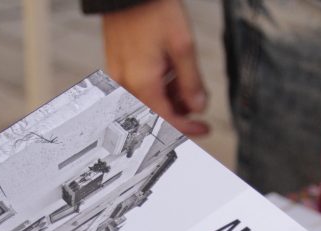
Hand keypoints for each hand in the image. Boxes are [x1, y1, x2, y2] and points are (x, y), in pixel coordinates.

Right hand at [102, 0, 209, 134]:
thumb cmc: (153, 11)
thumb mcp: (182, 46)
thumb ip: (191, 81)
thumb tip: (198, 107)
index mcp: (142, 83)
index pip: (166, 121)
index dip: (188, 129)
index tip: (204, 128)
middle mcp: (126, 84)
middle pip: (155, 115)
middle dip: (179, 112)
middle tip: (197, 99)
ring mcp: (118, 77)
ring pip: (146, 103)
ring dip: (168, 99)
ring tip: (184, 79)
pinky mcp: (116, 67)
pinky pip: (136, 89)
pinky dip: (156, 88)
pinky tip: (168, 73)